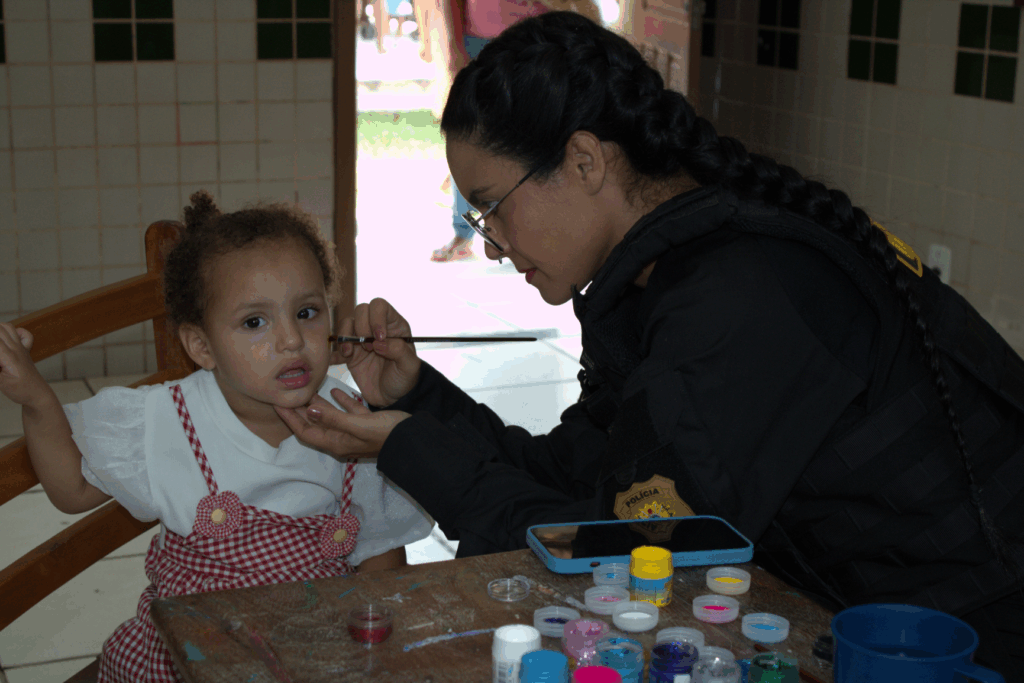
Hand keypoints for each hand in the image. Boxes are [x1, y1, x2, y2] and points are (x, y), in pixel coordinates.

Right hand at [0, 323, 48, 407]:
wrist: (38, 394)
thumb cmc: (20, 390)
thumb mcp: (1, 382)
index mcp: (9, 357)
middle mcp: (16, 348)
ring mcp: (22, 348)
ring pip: (8, 327)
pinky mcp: (25, 350)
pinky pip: (23, 334)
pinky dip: (15, 332)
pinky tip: (7, 339)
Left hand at [274, 389, 410, 458]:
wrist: (413, 440)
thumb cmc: (386, 433)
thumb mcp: (358, 424)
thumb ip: (333, 417)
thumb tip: (309, 410)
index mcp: (337, 442)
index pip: (305, 430)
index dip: (290, 418)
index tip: (278, 403)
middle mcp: (342, 438)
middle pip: (315, 424)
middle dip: (301, 411)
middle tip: (288, 394)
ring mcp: (354, 432)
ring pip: (331, 417)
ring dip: (319, 405)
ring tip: (308, 390)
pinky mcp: (366, 425)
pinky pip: (349, 413)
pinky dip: (341, 402)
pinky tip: (337, 390)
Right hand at [333, 298, 420, 406]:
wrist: (391, 398)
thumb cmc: (404, 379)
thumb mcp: (409, 367)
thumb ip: (400, 351)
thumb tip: (380, 342)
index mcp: (394, 326)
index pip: (380, 306)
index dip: (376, 317)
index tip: (379, 337)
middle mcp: (376, 328)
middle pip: (361, 310)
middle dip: (361, 328)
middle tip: (368, 348)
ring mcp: (361, 339)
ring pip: (347, 323)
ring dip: (345, 336)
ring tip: (350, 353)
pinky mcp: (350, 352)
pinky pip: (337, 344)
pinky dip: (335, 350)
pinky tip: (339, 360)